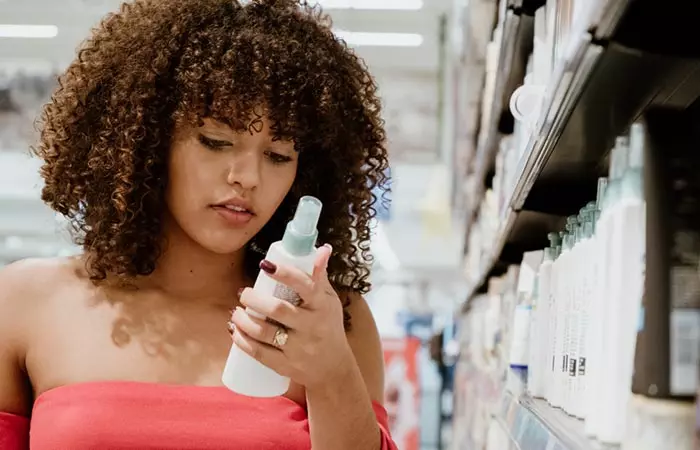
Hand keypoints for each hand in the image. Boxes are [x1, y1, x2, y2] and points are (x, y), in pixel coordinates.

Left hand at [230, 244, 353, 389]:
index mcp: (322, 306)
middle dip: (254, 299)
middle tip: (243, 293)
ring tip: (236, 312)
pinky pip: (259, 353)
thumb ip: (320, 276)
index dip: (285, 274)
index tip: (265, 265)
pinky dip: (242, 341)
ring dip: (244, 320)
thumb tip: (322, 249)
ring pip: (264, 332)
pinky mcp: (286, 366)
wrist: (333, 368)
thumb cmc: (328, 326)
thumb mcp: (329, 301)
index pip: (305, 286)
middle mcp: (312, 327)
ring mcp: (299, 348)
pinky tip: (234, 330)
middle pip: (278, 310)